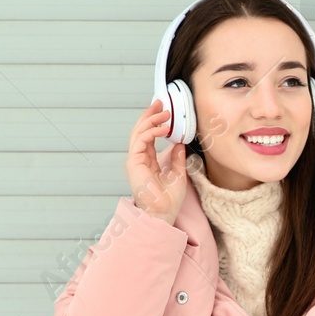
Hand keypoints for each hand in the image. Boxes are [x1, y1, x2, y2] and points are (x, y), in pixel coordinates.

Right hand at [127, 100, 188, 223]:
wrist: (163, 212)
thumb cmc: (169, 199)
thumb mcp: (178, 173)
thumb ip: (177, 158)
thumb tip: (179, 144)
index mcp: (148, 160)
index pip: (148, 135)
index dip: (155, 121)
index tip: (164, 110)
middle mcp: (140, 159)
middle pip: (141, 130)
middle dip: (150, 115)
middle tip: (160, 103)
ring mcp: (135, 160)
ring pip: (138, 133)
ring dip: (151, 120)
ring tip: (165, 113)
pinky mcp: (135, 163)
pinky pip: (140, 141)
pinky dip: (151, 132)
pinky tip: (163, 129)